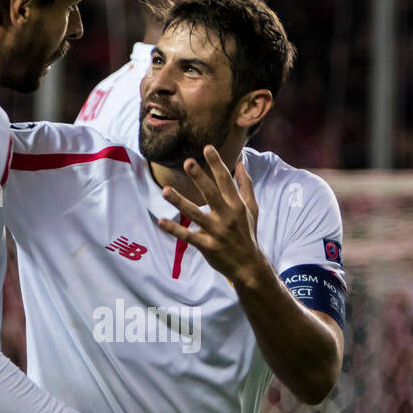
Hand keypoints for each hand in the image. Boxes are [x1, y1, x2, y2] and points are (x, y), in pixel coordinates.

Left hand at [156, 145, 264, 287]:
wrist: (248, 265)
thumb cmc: (247, 233)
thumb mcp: (251, 209)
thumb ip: (246, 186)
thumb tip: (241, 163)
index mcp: (237, 206)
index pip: (226, 181)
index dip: (217, 164)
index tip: (207, 148)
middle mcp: (227, 216)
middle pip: (211, 194)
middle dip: (200, 178)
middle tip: (188, 162)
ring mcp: (216, 232)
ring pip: (196, 214)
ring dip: (180, 202)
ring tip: (166, 191)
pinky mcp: (207, 246)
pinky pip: (188, 237)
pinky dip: (175, 230)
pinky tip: (161, 221)